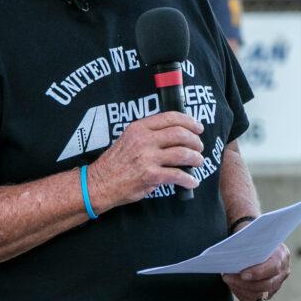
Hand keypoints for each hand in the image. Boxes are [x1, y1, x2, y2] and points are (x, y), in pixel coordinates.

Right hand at [86, 111, 203, 210]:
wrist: (101, 182)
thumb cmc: (115, 162)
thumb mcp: (128, 138)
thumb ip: (148, 134)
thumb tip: (174, 134)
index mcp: (139, 128)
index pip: (170, 118)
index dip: (189, 121)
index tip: (198, 127)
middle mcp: (144, 140)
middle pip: (180, 134)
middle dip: (195, 141)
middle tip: (199, 147)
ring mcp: (148, 158)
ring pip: (182, 153)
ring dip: (195, 158)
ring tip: (198, 162)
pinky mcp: (151, 175)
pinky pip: (178, 175)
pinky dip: (189, 179)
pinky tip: (192, 182)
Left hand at [223, 239, 290, 300]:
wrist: (257, 241)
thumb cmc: (253, 236)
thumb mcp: (252, 234)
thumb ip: (249, 244)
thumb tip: (234, 254)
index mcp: (282, 255)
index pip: (273, 268)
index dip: (258, 273)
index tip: (242, 274)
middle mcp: (283, 271)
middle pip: (266, 284)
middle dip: (245, 283)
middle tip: (227, 277)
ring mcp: (277, 283)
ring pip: (259, 294)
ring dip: (241, 288)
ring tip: (227, 279)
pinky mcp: (268, 292)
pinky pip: (254, 298)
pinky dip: (241, 293)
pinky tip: (232, 284)